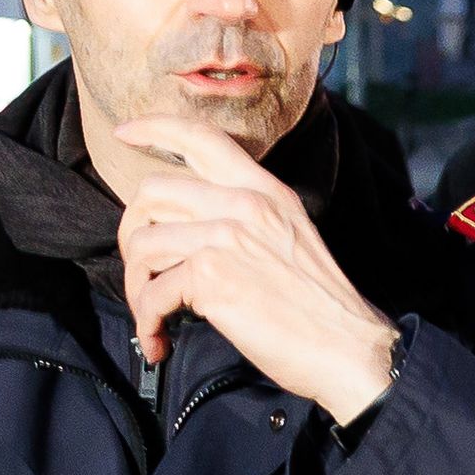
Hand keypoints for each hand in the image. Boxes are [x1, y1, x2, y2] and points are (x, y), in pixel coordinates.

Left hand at [110, 112, 399, 423]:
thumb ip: (248, 220)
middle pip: (151, 192)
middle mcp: (243, 204)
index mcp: (265, 191)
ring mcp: (226, 236)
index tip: (125, 133)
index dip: (154, 127)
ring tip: (153, 317)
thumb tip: (193, 231)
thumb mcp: (292, 239)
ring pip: (142, 244)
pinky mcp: (211, 276)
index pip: (202, 138)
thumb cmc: (321, 308)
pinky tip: (159, 341)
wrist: (348, 347)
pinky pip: (151, 294)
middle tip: (143, 272)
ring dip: (136, 288)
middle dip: (132, 235)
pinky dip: (147, 323)